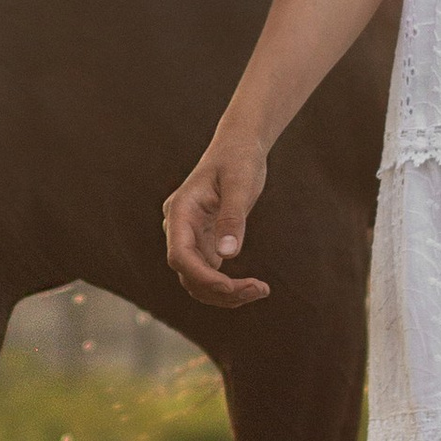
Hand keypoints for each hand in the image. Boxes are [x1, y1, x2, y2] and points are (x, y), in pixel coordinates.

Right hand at [163, 130, 271, 306]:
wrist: (238, 146)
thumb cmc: (239, 159)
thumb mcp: (240, 184)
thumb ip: (232, 218)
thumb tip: (228, 256)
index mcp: (180, 211)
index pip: (180, 255)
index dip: (202, 276)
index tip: (231, 287)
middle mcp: (179, 228)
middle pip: (188, 273)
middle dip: (220, 289)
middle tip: (260, 289)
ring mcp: (190, 237)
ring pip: (197, 279)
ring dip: (225, 293)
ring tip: (261, 290)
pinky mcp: (204, 242)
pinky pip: (209, 273)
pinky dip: (228, 286)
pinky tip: (254, 287)